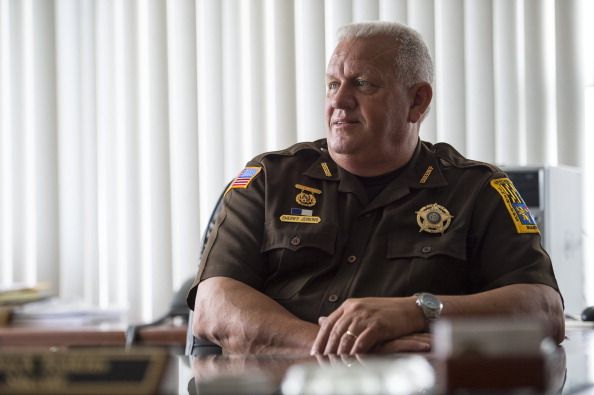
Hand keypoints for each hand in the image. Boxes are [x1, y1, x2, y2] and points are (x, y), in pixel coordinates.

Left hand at [310, 296, 424, 354]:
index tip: (314, 352)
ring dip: (340, 354)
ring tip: (335, 366)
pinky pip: (362, 342)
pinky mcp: (378, 325)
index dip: (320, 339)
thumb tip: (321, 320)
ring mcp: (366, 317)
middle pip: (335, 332)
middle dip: (327, 349)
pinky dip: (356, 354)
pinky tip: (353, 362)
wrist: (410, 309)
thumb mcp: (361, 309)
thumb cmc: (385, 312)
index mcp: (349, 305)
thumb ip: (342, 316)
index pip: (328, 323)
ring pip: (346, 338)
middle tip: (322, 363)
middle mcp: (355, 309)